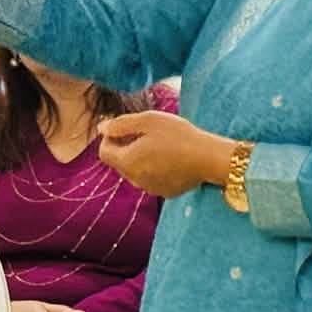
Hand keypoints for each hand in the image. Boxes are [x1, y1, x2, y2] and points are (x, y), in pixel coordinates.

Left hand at [98, 111, 231, 197]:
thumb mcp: (148, 120)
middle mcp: (134, 179)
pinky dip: (156, 169)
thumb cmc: (178, 135)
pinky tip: (173, 158)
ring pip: (136, 171)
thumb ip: (121, 124)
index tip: (128, 128)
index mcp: (127, 161)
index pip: (104, 151)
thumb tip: (102, 128)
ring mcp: (151, 188)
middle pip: (119, 162)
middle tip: (148, 133)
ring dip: (141, 158)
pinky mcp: (166, 191)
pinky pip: (153, 179)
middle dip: (126, 147)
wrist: (209, 158)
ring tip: (163, 145)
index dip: (111, 137)